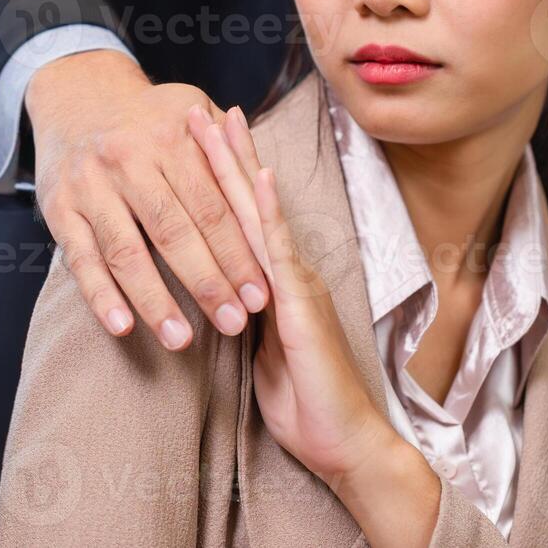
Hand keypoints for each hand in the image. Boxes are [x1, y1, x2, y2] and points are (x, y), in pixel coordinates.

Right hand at [26, 49, 269, 347]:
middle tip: (235, 323)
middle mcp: (129, 160)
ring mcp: (90, 185)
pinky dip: (101, 296)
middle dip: (208, 282)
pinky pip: (81, 259)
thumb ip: (229, 149)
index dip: (238, 253)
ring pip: (127, 251)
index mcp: (171, 139)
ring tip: (182, 340)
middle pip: (174, 232)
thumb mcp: (192, 111)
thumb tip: (270, 188)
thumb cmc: (150, 117)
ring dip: (155, 300)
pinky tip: (123, 327)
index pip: (213, 206)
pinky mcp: (58, 209)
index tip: (262, 294)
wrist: (77, 97)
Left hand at [187, 108, 397, 486]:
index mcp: (276, 283)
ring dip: (238, 165)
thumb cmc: (305, 405)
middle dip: (225, 154)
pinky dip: (267, 210)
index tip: (204, 137)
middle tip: (202, 108)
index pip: (243, 220)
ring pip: (259, 213)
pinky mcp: (300, 303)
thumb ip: (245, 319)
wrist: (345, 441)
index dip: (224, 178)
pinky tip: (257, 176)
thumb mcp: (260, 354)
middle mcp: (289, 272)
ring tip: (219, 120)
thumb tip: (220, 298)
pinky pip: (279, 249)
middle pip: (248, 202)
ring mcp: (296, 283)